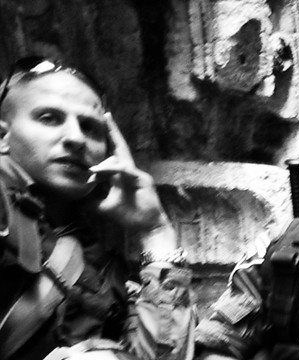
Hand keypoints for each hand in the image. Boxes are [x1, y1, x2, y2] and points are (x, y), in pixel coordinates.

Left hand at [85, 118, 171, 237]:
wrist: (146, 227)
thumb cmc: (127, 216)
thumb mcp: (102, 205)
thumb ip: (91, 195)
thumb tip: (74, 190)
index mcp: (121, 174)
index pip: (113, 153)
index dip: (108, 139)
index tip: (101, 123)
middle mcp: (130, 171)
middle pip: (120, 147)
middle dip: (113, 131)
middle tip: (105, 114)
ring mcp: (138, 175)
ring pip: (118, 161)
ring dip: (104, 165)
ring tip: (92, 171)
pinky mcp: (143, 181)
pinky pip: (126, 170)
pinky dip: (113, 169)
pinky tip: (100, 170)